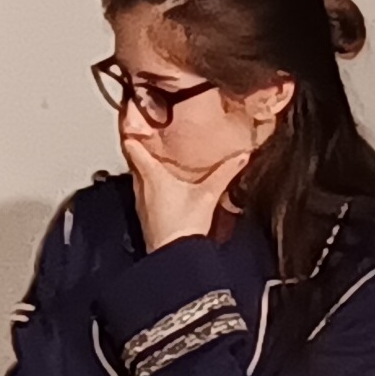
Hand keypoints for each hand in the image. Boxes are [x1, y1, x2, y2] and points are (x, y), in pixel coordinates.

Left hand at [122, 125, 254, 251]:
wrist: (173, 255)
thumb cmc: (185, 223)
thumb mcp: (208, 195)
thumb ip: (224, 173)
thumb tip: (242, 155)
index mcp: (152, 175)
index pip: (134, 149)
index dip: (132, 133)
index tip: (132, 120)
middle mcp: (141, 187)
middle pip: (135, 162)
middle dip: (140, 149)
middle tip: (147, 136)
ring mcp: (140, 203)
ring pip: (138, 178)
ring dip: (144, 168)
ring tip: (155, 158)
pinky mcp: (144, 216)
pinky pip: (143, 193)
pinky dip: (148, 185)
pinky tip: (161, 186)